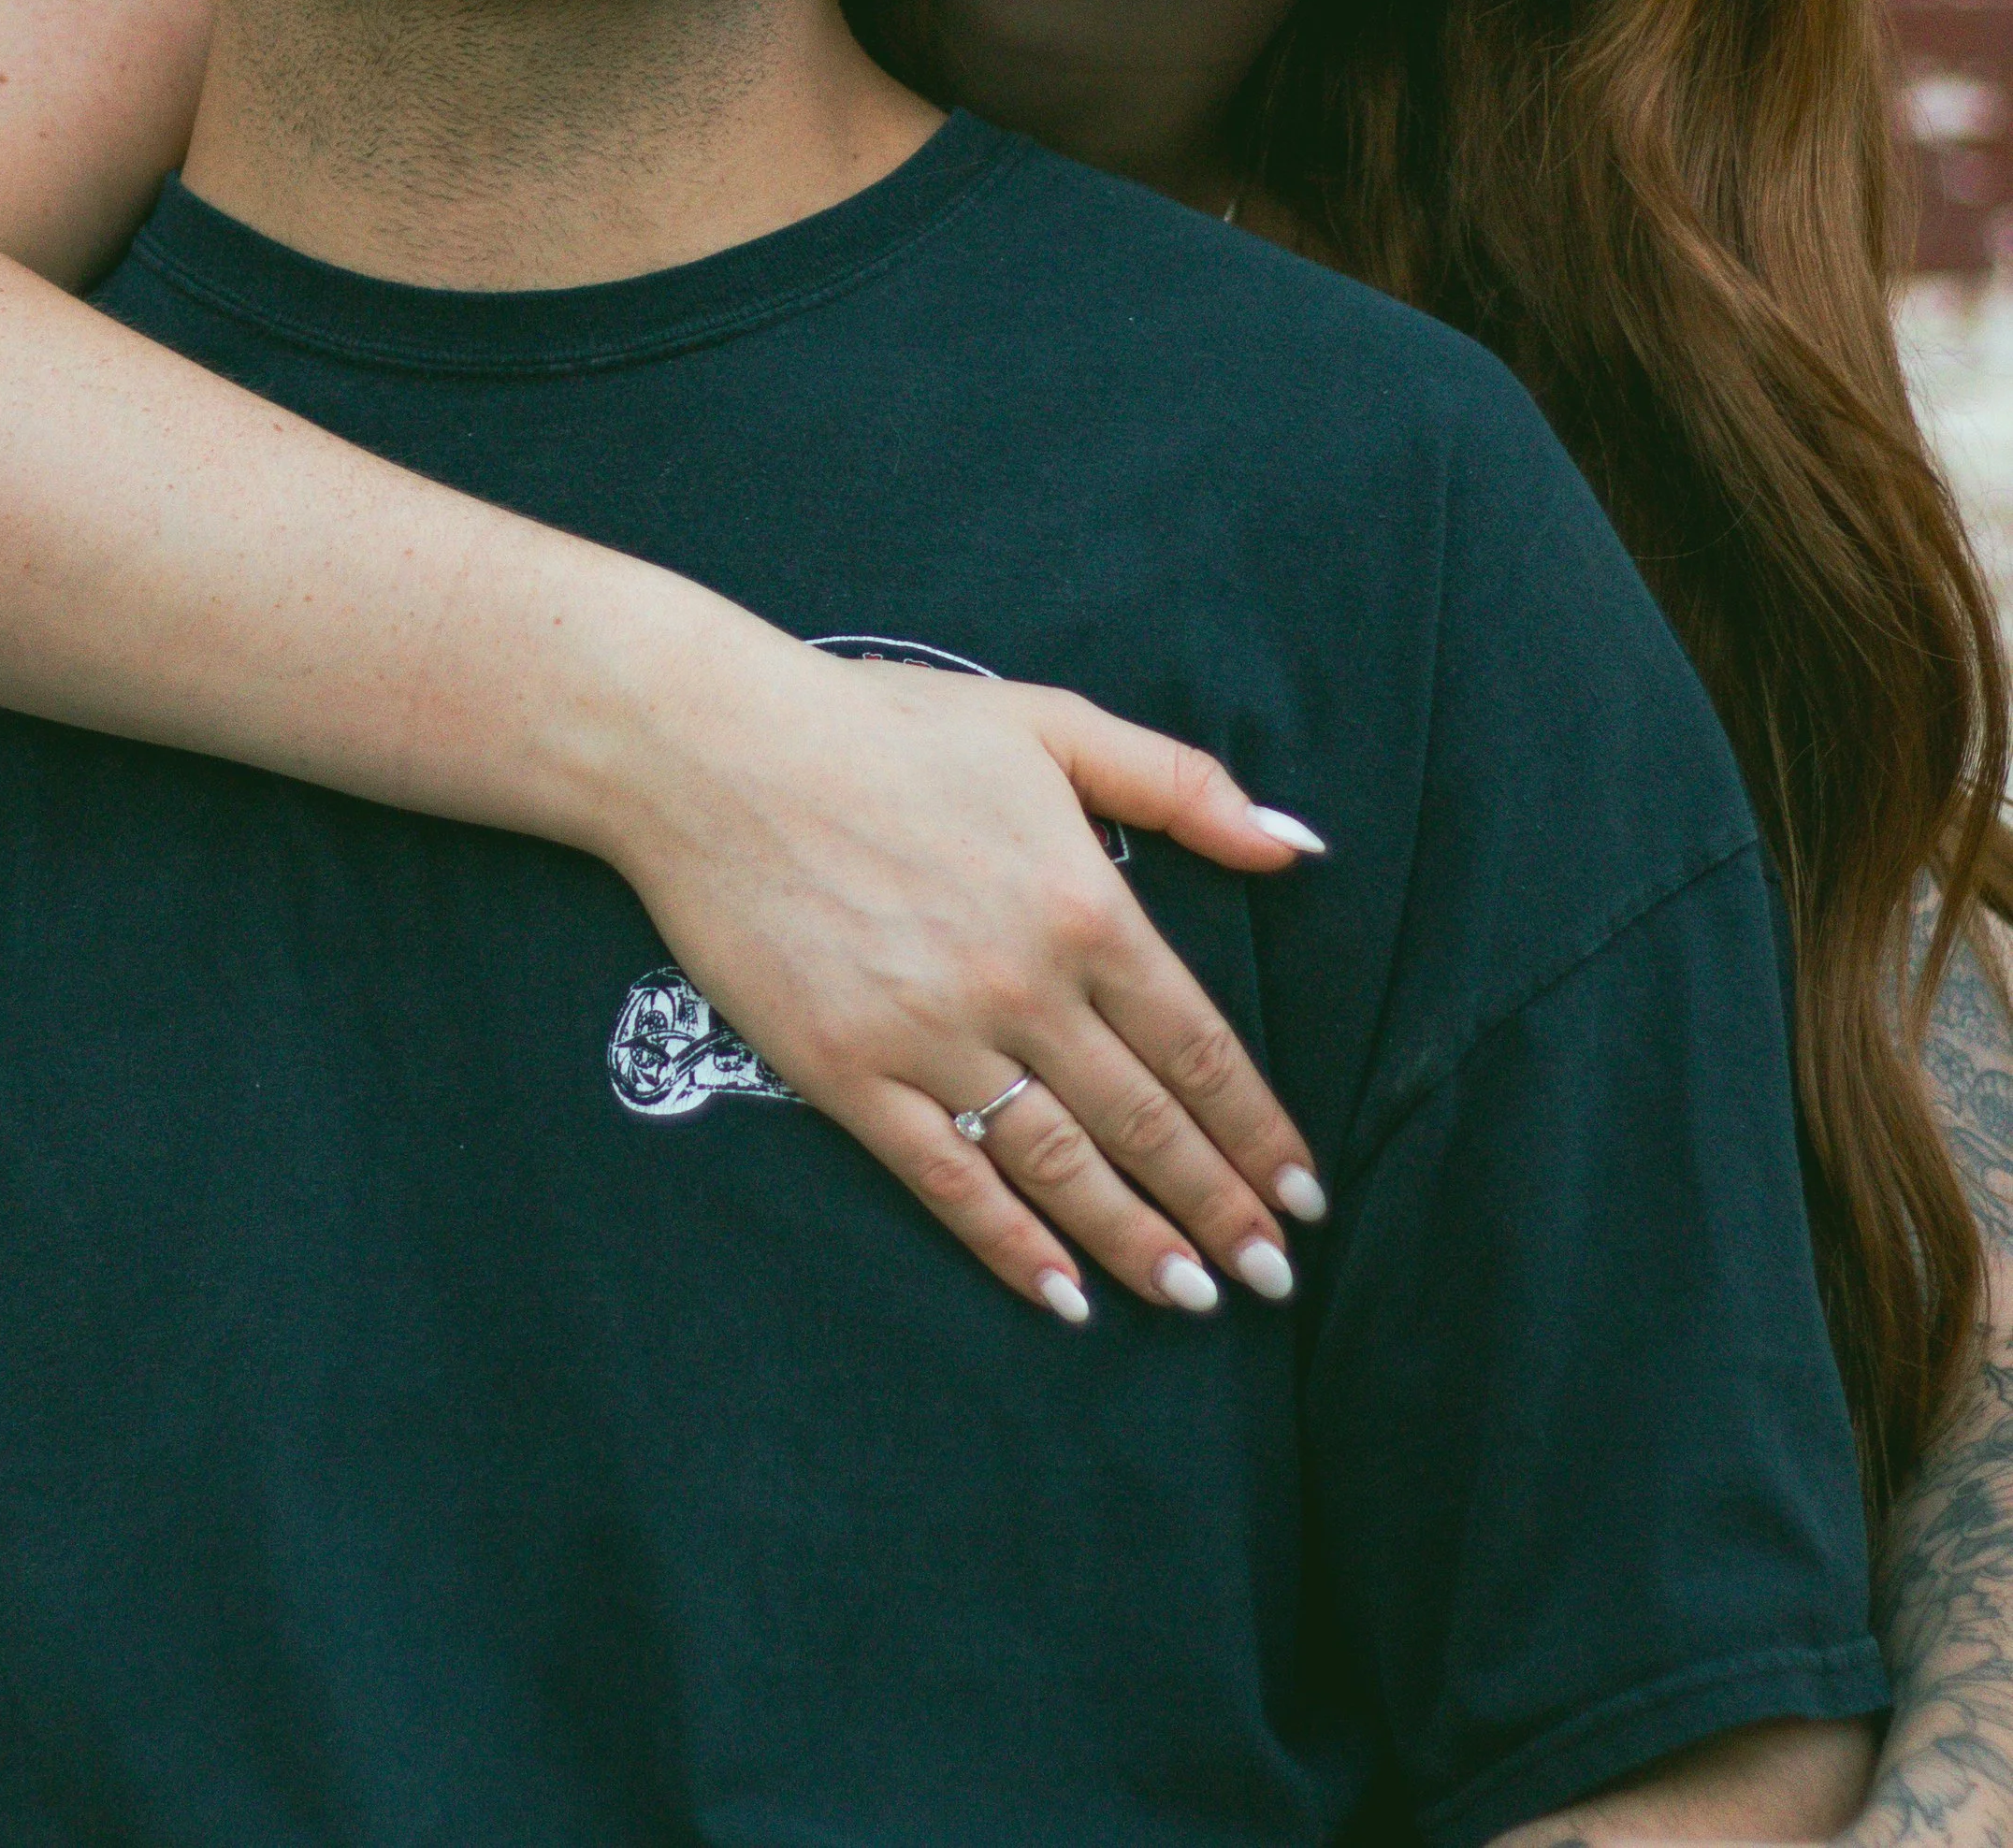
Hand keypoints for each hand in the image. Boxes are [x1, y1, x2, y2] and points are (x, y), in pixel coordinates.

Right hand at [606, 623, 1326, 1324]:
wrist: (717, 749)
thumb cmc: (885, 724)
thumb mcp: (1050, 723)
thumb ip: (1177, 783)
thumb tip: (1292, 842)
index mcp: (1081, 901)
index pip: (1197, 1043)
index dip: (1257, 1128)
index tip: (1303, 1191)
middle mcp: (1022, 984)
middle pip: (1144, 1121)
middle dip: (1220, 1206)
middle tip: (1277, 1276)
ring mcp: (931, 1037)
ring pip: (1060, 1167)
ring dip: (1136, 1242)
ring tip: (1196, 1297)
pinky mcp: (847, 1074)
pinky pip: (947, 1181)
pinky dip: (1011, 1248)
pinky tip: (1063, 1296)